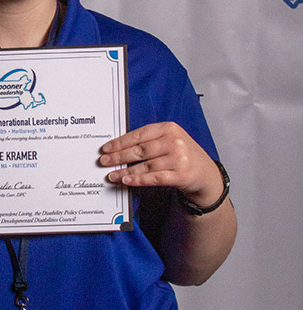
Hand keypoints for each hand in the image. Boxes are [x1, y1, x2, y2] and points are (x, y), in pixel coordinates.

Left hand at [98, 121, 223, 207]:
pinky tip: (127, 180)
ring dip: (125, 171)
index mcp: (169, 128)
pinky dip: (138, 179)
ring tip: (112, 174)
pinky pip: (154, 178)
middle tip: (104, 161)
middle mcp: (174, 141)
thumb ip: (148, 140)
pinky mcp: (181, 175)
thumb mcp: (169, 139)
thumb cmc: (182, 154)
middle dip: (119, 156)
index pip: (139, 134)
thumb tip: (119, 147)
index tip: (106, 148)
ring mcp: (179, 158)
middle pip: (140, 149)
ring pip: (145, 165)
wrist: (205, 172)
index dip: (120, 142)